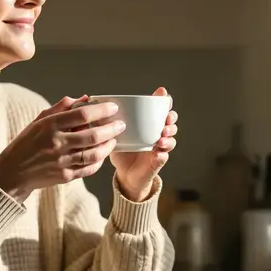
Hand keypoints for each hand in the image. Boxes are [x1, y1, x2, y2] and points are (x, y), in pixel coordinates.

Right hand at [0, 97, 124, 202]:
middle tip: (121, 124)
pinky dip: (99, 161)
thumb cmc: (26, 143)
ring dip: (108, 146)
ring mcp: (61, 162)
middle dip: (111, 129)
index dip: (101, 110)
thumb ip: (60, 108)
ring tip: (114, 139)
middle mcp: (57, 143)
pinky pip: (88, 169)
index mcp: (50, 126)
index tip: (113, 107)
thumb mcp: (38, 121)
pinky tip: (103, 155)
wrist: (12, 173)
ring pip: (93, 154)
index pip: (82, 115)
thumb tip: (84, 98)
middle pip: (92, 135)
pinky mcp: (64, 176)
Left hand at [111, 87, 178, 201]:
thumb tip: (99, 106)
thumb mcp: (118, 134)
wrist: (125, 174)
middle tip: (166, 120)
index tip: (165, 96)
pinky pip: (164, 157)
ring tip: (160, 139)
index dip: (166, 103)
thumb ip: (113, 122)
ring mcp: (159, 148)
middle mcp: (158, 135)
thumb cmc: (122, 151)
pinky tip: (157, 153)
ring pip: (171, 140)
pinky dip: (162, 154)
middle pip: (171, 123)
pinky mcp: (157, 162)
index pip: (162, 111)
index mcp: (150, 125)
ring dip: (168, 138)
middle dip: (171, 119)